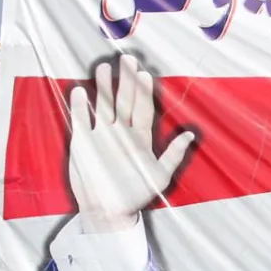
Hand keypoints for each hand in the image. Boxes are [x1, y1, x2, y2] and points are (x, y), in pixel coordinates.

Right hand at [68, 55, 195, 234]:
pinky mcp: (82, 141)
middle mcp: (121, 132)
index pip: (143, 108)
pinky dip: (79, 106)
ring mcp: (101, 135)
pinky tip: (80, 91)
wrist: (108, 211)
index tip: (145, 74)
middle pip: (124, 100)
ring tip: (103, 67)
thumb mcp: (160, 175)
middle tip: (127, 59)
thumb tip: (190, 133)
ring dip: (103, 87)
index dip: (145, 91)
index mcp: (140, 138)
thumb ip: (173, 154)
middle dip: (126, 80)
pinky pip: (80, 119)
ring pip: (103, 105)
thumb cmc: (135, 194)